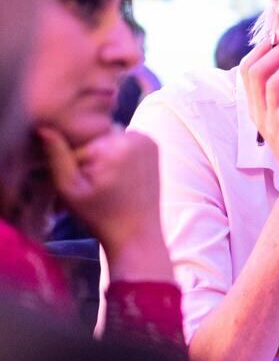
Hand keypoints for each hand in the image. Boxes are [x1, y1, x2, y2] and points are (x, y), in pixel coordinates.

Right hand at [38, 124, 171, 280]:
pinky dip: (117, 154)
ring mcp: (147, 139)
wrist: (136, 232)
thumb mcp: (69, 188)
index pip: (78, 139)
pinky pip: (124, 142)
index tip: (78, 181)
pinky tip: (118, 176)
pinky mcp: (153, 146)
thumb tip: (44, 127)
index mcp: (115, 143)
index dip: (72, 160)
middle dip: (89, 156)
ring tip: (105, 181)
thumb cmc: (100, 214)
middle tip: (91, 183)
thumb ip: (56, 156)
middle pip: (95, 137)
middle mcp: (135, 135)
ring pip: (109, 138)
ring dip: (103, 154)